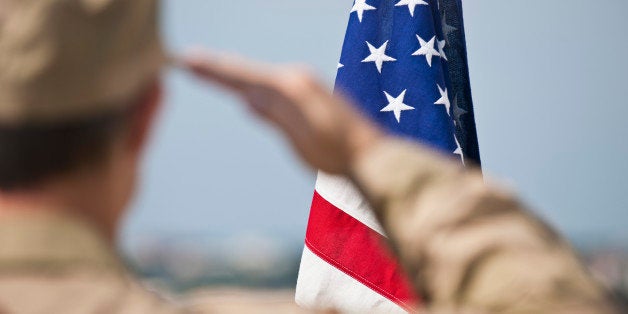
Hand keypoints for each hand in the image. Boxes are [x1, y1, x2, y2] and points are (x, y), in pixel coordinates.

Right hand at [181, 50, 383, 174]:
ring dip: (231, 73)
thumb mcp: (303, 141)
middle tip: (187, 59)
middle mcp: (297, 80)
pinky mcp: (308, 95)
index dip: (215, 71)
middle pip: (247, 72)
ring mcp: (303, 85)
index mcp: (292, 89)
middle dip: (217, 67)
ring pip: (258, 76)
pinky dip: (250, 82)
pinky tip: (242, 87)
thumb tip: (247, 100)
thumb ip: (276, 117)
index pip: (244, 77)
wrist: (370, 154)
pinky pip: (270, 85)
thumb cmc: (337, 154)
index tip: (188, 62)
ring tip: (204, 68)